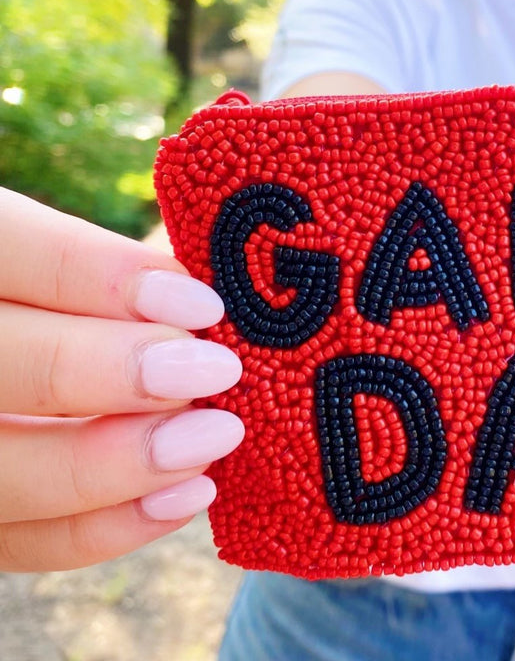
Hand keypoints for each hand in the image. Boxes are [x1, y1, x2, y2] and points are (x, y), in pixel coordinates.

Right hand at [0, 189, 242, 570]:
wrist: (50, 350)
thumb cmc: (96, 291)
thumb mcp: (101, 257)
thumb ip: (134, 270)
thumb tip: (217, 286)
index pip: (11, 250)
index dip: (100, 275)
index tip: (200, 303)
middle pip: (3, 363)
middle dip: (110, 371)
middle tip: (214, 372)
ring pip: (0, 466)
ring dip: (112, 463)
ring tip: (212, 439)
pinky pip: (17, 539)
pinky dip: (101, 528)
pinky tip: (186, 494)